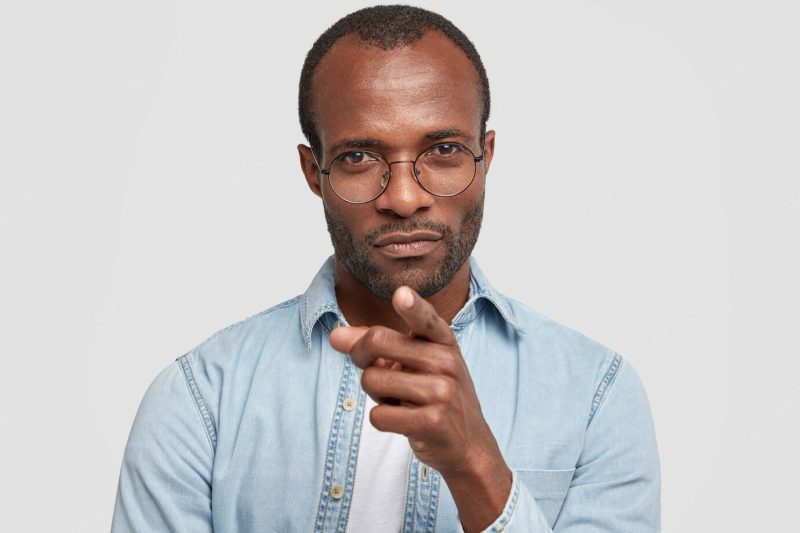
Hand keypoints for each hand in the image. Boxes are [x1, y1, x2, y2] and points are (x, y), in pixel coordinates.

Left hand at [329, 286, 511, 530]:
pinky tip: (403, 420)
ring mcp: (442, 393)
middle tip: (369, 367)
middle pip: (377, 341)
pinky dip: (381, 419)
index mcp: (444, 342)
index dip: (412, 307)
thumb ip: (376, 345)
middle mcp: (447, 362)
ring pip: (372, 380)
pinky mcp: (432, 422)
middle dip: (360, 355)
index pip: (426, 319)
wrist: (468, 443)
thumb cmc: (433, 394)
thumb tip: (335, 336)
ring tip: (398, 399)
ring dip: (374, 393)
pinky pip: (378, 415)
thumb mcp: (414, 363)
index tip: (401, 295)